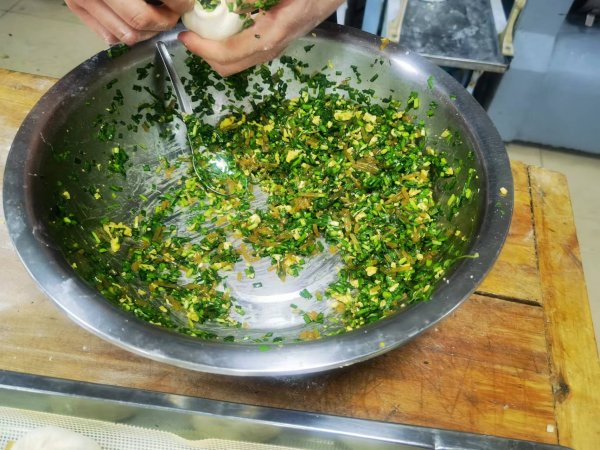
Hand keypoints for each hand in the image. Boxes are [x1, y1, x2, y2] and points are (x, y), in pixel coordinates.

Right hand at [65, 0, 193, 45]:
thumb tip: (184, 0)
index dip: (179, 3)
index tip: (185, 4)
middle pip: (142, 20)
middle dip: (164, 21)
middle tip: (172, 14)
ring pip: (127, 34)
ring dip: (148, 31)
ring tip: (156, 18)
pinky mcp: (77, 7)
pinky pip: (110, 36)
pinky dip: (127, 32)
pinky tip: (135, 21)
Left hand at [179, 0, 343, 75]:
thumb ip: (252, 0)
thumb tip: (230, 4)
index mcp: (272, 34)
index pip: (229, 54)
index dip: (202, 48)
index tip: (185, 35)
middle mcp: (273, 47)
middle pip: (229, 66)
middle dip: (205, 54)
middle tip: (191, 33)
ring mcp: (276, 48)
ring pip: (237, 62)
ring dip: (215, 50)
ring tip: (203, 30)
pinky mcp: (277, 43)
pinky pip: (246, 52)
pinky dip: (228, 44)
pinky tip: (224, 26)